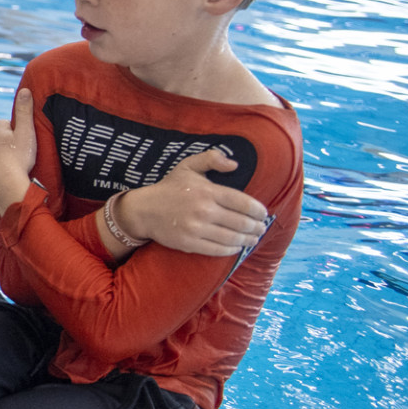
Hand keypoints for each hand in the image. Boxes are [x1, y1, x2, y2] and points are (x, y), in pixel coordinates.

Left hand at [0, 88, 38, 214]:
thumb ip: (25, 112)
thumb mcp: (26, 132)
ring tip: (17, 166)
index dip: (11, 126)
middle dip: (6, 143)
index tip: (20, 130)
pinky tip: (9, 179)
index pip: (1, 124)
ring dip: (2, 159)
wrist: (7, 187)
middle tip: (21, 149)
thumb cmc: (18, 158)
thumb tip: (24, 90)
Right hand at [113, 149, 269, 256]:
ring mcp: (196, 229)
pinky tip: (237, 247)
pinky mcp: (190, 243)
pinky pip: (218, 250)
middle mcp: (204, 210)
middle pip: (242, 223)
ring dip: (248, 240)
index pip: (243, 203)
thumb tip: (234, 164)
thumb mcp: (188, 166)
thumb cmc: (170, 188)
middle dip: (256, 227)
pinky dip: (232, 249)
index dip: (258, 211)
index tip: (263, 214)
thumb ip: (211, 158)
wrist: (144, 210)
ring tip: (253, 239)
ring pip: (233, 238)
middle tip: (261, 229)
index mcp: (207, 191)